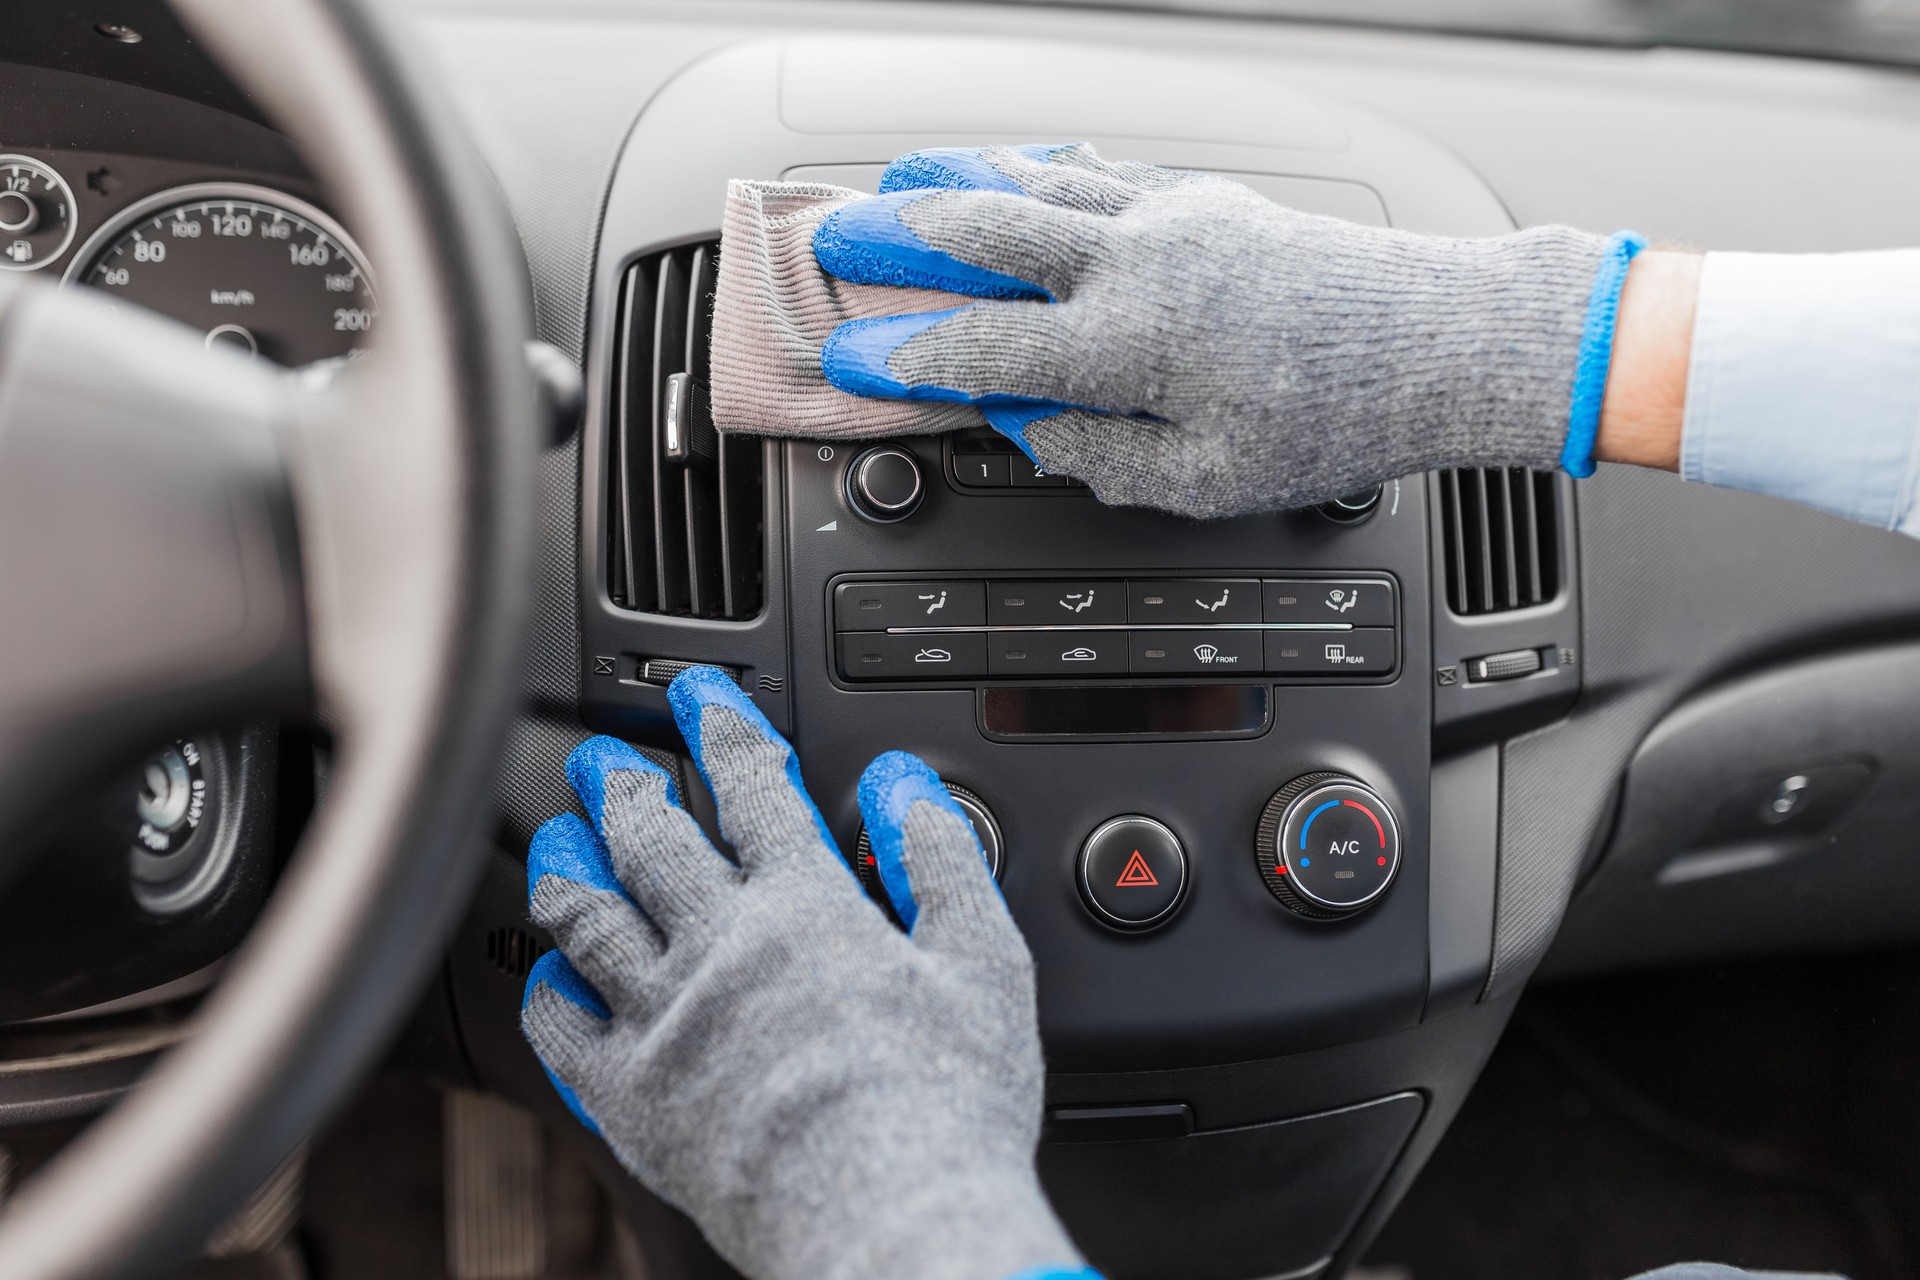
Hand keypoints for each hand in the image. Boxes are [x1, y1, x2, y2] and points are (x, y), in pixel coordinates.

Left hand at [519, 666, 1089, 1279]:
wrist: (887, 1219)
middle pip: (651, 837)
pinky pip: (560, 1028)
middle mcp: (720, 947)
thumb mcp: (984, 960)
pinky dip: (546, 989)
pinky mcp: (632, 1098)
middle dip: (624, 783)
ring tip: (558, 838)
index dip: (720, 726)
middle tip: (606, 759)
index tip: (696, 694)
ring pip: (589, 916)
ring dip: (569, 864)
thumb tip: (905, 784)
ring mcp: (665, 1021)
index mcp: (804, 905)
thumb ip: (941, 857)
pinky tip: (547, 973)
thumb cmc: (946, 1106)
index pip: (751, 785)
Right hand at [806, 143, 1625, 517]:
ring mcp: (1167, 218)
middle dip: (894, 239)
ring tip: (893, 181)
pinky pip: (1093, 171)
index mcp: (1126, 346)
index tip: (846, 356)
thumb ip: (1095, 454)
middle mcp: (1134, 265)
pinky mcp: (1201, 199)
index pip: (976, 349)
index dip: (900, 355)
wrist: (1433, 342)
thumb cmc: (1330, 420)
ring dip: (953, 182)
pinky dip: (1034, 170)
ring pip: (1032, 184)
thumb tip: (1023, 427)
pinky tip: (1010, 171)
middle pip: (982, 236)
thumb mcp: (1203, 481)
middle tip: (832, 238)